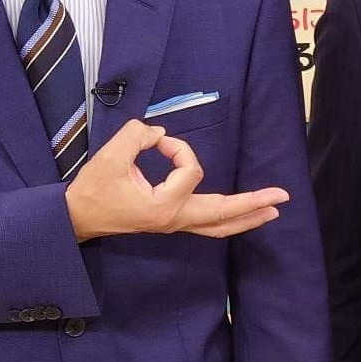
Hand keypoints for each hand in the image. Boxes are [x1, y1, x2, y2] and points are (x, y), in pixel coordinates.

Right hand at [65, 120, 287, 240]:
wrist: (77, 218)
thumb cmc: (93, 189)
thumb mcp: (111, 155)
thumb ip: (138, 135)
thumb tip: (160, 135)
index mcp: (163, 206)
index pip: (190, 170)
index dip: (178, 149)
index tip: (157, 143)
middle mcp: (174, 219)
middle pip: (223, 215)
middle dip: (253, 204)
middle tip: (283, 197)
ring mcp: (175, 224)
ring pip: (218, 226)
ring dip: (247, 216)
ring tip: (273, 211)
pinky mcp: (171, 222)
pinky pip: (208, 226)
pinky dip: (228, 221)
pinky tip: (242, 218)